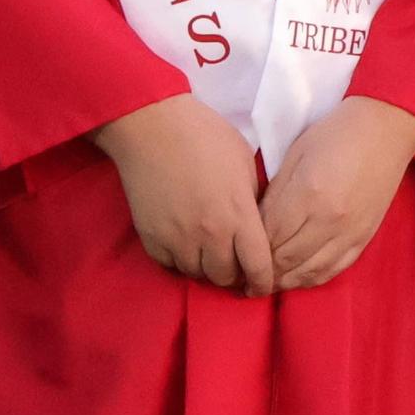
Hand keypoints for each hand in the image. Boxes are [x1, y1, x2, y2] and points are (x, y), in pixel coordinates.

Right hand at [93, 94, 273, 294]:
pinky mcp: (152, 240)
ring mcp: (177, 240)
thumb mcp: (244, 163)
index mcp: (238, 214)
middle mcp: (209, 235)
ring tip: (209, 251)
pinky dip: (181, 260)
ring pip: (197, 275)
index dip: (263, 282)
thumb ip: (251, 199)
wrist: (154, 128)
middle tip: (234, 262)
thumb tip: (254, 224)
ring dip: (206, 267)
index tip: (263, 286)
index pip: (257, 266)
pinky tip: (185, 243)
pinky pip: (171, 265)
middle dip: (234, 274)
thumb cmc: (206, 136)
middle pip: (225, 277)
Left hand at [260, 96, 414, 290]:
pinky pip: (333, 270)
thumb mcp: (295, 155)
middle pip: (285, 259)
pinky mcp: (363, 238)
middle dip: (262, 268)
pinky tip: (296, 277)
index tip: (238, 249)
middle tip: (244, 272)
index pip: (269, 236)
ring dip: (283, 280)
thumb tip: (257, 226)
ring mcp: (349, 233)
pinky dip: (310, 279)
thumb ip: (275, 194)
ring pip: (307, 272)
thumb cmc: (335, 134)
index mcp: (308, 194)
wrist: (384, 130)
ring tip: (266, 280)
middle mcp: (329, 220)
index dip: (250, 246)